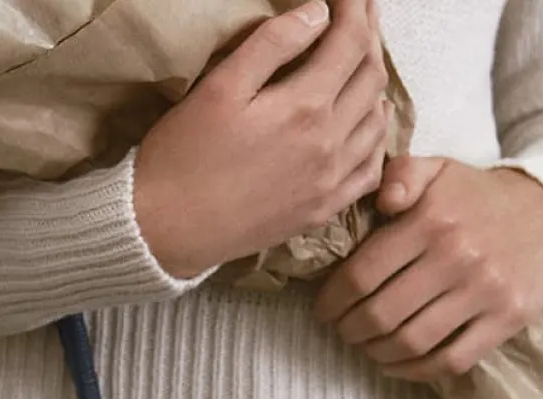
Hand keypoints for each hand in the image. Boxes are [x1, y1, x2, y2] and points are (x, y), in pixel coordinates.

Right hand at [134, 0, 391, 279]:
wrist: (164, 232)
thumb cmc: (182, 158)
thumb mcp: (219, 88)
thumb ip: (271, 45)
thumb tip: (317, 13)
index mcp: (305, 107)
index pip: (351, 41)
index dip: (354, 6)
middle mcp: (328, 145)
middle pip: (371, 76)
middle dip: (368, 37)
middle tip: (354, 17)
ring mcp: (328, 183)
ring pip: (377, 122)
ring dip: (374, 85)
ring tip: (357, 65)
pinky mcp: (319, 212)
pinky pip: (369, 171)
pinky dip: (375, 140)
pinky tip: (361, 127)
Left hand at [313, 155, 542, 380]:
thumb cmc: (473, 198)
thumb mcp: (436, 170)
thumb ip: (400, 175)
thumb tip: (382, 198)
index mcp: (432, 220)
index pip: (361, 276)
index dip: (332, 302)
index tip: (324, 310)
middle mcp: (459, 256)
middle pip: (380, 315)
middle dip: (349, 330)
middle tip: (343, 330)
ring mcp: (486, 291)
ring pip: (411, 342)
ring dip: (376, 353)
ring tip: (366, 346)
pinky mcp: (507, 319)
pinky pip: (450, 362)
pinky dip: (414, 372)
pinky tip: (396, 364)